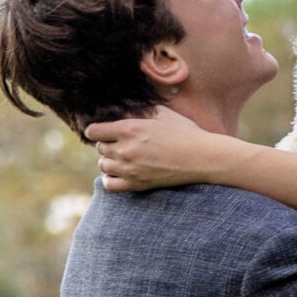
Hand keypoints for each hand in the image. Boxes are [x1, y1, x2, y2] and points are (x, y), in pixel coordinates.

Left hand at [89, 110, 224, 192]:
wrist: (202, 158)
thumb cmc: (186, 133)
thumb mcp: (162, 114)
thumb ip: (140, 112)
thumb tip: (125, 111)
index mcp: (130, 129)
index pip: (94, 131)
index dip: (97, 130)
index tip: (103, 130)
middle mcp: (126, 149)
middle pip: (100, 148)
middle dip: (107, 144)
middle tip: (120, 143)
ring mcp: (130, 169)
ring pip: (103, 165)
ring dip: (109, 160)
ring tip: (122, 158)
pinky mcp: (137, 184)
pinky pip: (110, 184)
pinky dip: (111, 179)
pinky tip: (121, 173)